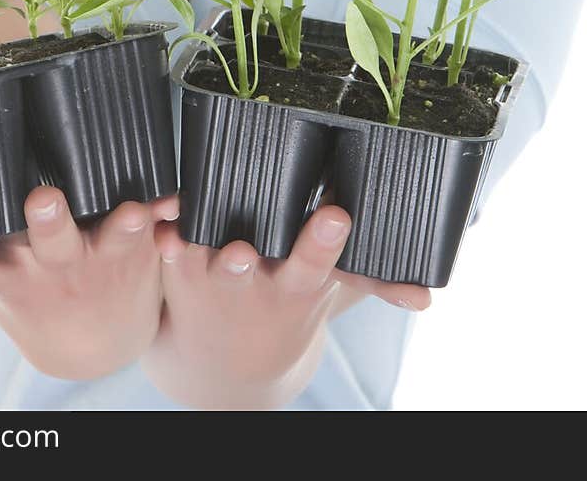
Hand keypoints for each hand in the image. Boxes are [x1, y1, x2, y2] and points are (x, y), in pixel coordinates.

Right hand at [0, 186, 179, 379]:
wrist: (96, 345)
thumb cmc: (37, 290)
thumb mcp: (1, 281)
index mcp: (11, 273)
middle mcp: (54, 267)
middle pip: (48, 241)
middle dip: (46, 220)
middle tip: (42, 201)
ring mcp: (99, 261)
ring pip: (110, 240)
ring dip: (122, 226)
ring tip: (133, 213)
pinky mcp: (138, 253)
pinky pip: (158, 231)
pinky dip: (168, 217)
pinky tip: (178, 203)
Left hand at [142, 202, 430, 409]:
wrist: (225, 369)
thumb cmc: (285, 308)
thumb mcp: (328, 298)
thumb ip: (373, 283)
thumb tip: (427, 298)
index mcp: (294, 285)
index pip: (314, 262)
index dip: (323, 241)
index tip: (336, 216)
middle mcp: (252, 282)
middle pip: (251, 265)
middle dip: (247, 256)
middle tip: (250, 249)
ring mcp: (210, 275)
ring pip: (205, 258)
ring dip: (203, 252)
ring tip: (198, 239)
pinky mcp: (176, 265)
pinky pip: (166, 249)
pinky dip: (161, 238)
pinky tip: (159, 225)